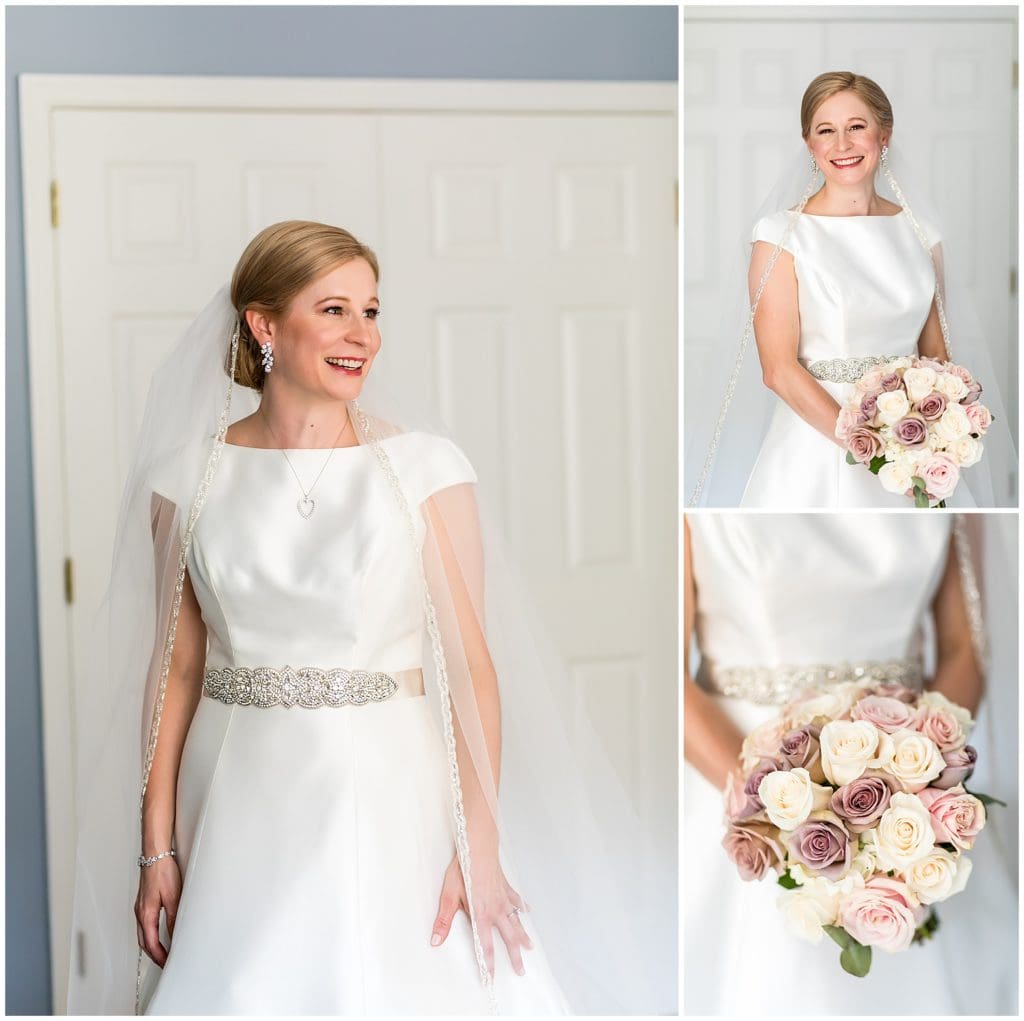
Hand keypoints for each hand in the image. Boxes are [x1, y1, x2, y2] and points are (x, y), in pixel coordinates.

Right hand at [134, 857, 181, 967]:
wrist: (155, 855)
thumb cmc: (163, 872)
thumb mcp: (173, 897)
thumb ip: (174, 918)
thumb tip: (176, 935)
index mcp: (146, 915)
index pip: (152, 944)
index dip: (160, 956)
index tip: (168, 964)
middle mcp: (140, 913)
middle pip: (144, 942)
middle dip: (154, 955)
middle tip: (165, 962)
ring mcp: (140, 908)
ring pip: (143, 934)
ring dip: (152, 945)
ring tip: (163, 952)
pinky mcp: (144, 902)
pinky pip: (145, 924)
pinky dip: (150, 934)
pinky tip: (158, 933)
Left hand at [431, 853, 531, 976]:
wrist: (478, 847)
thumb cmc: (463, 869)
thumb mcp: (449, 895)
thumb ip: (443, 920)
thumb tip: (436, 941)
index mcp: (481, 915)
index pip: (486, 945)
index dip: (489, 964)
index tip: (492, 978)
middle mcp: (496, 910)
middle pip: (508, 938)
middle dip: (514, 956)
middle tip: (521, 971)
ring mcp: (503, 898)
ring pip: (516, 922)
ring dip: (522, 936)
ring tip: (529, 947)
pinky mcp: (506, 887)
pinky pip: (516, 900)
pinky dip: (522, 907)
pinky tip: (527, 912)